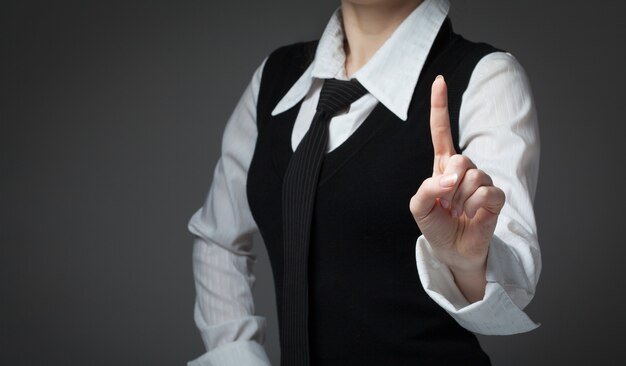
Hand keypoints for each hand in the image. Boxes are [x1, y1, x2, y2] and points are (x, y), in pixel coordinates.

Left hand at [409, 75, 505, 301]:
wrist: (454, 250)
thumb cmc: (436, 226)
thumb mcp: (418, 208)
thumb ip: (426, 189)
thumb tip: (451, 178)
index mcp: (443, 165)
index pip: (441, 130)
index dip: (440, 106)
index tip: (439, 80)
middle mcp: (464, 168)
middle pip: (460, 159)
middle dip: (449, 184)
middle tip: (447, 203)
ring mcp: (482, 180)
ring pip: (474, 177)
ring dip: (461, 200)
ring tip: (459, 212)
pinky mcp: (496, 196)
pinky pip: (487, 193)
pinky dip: (475, 207)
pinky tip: (473, 216)